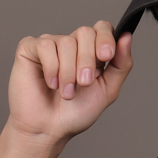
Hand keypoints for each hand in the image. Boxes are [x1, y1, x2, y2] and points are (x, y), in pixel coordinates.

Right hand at [7, 21, 132, 147]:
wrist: (49, 129)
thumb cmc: (76, 113)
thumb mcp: (107, 90)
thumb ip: (121, 64)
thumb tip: (127, 37)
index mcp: (91, 52)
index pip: (102, 28)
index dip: (105, 38)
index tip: (106, 56)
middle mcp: (72, 44)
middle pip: (85, 32)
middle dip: (87, 60)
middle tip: (84, 83)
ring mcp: (51, 45)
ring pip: (66, 42)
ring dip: (68, 72)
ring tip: (66, 92)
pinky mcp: (30, 48)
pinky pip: (45, 46)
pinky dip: (51, 68)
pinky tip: (51, 84)